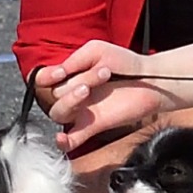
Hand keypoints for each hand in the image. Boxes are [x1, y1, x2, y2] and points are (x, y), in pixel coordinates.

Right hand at [39, 41, 172, 152]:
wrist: (149, 78)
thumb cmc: (125, 63)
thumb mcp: (96, 51)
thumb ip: (74, 60)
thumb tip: (58, 73)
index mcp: (70, 76)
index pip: (43, 80)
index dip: (46, 76)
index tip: (61, 72)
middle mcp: (72, 94)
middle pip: (54, 93)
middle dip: (77, 80)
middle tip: (102, 72)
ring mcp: (81, 112)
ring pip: (58, 112)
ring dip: (70, 99)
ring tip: (89, 89)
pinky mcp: (93, 126)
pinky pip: (71, 140)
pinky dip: (63, 141)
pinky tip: (62, 137)